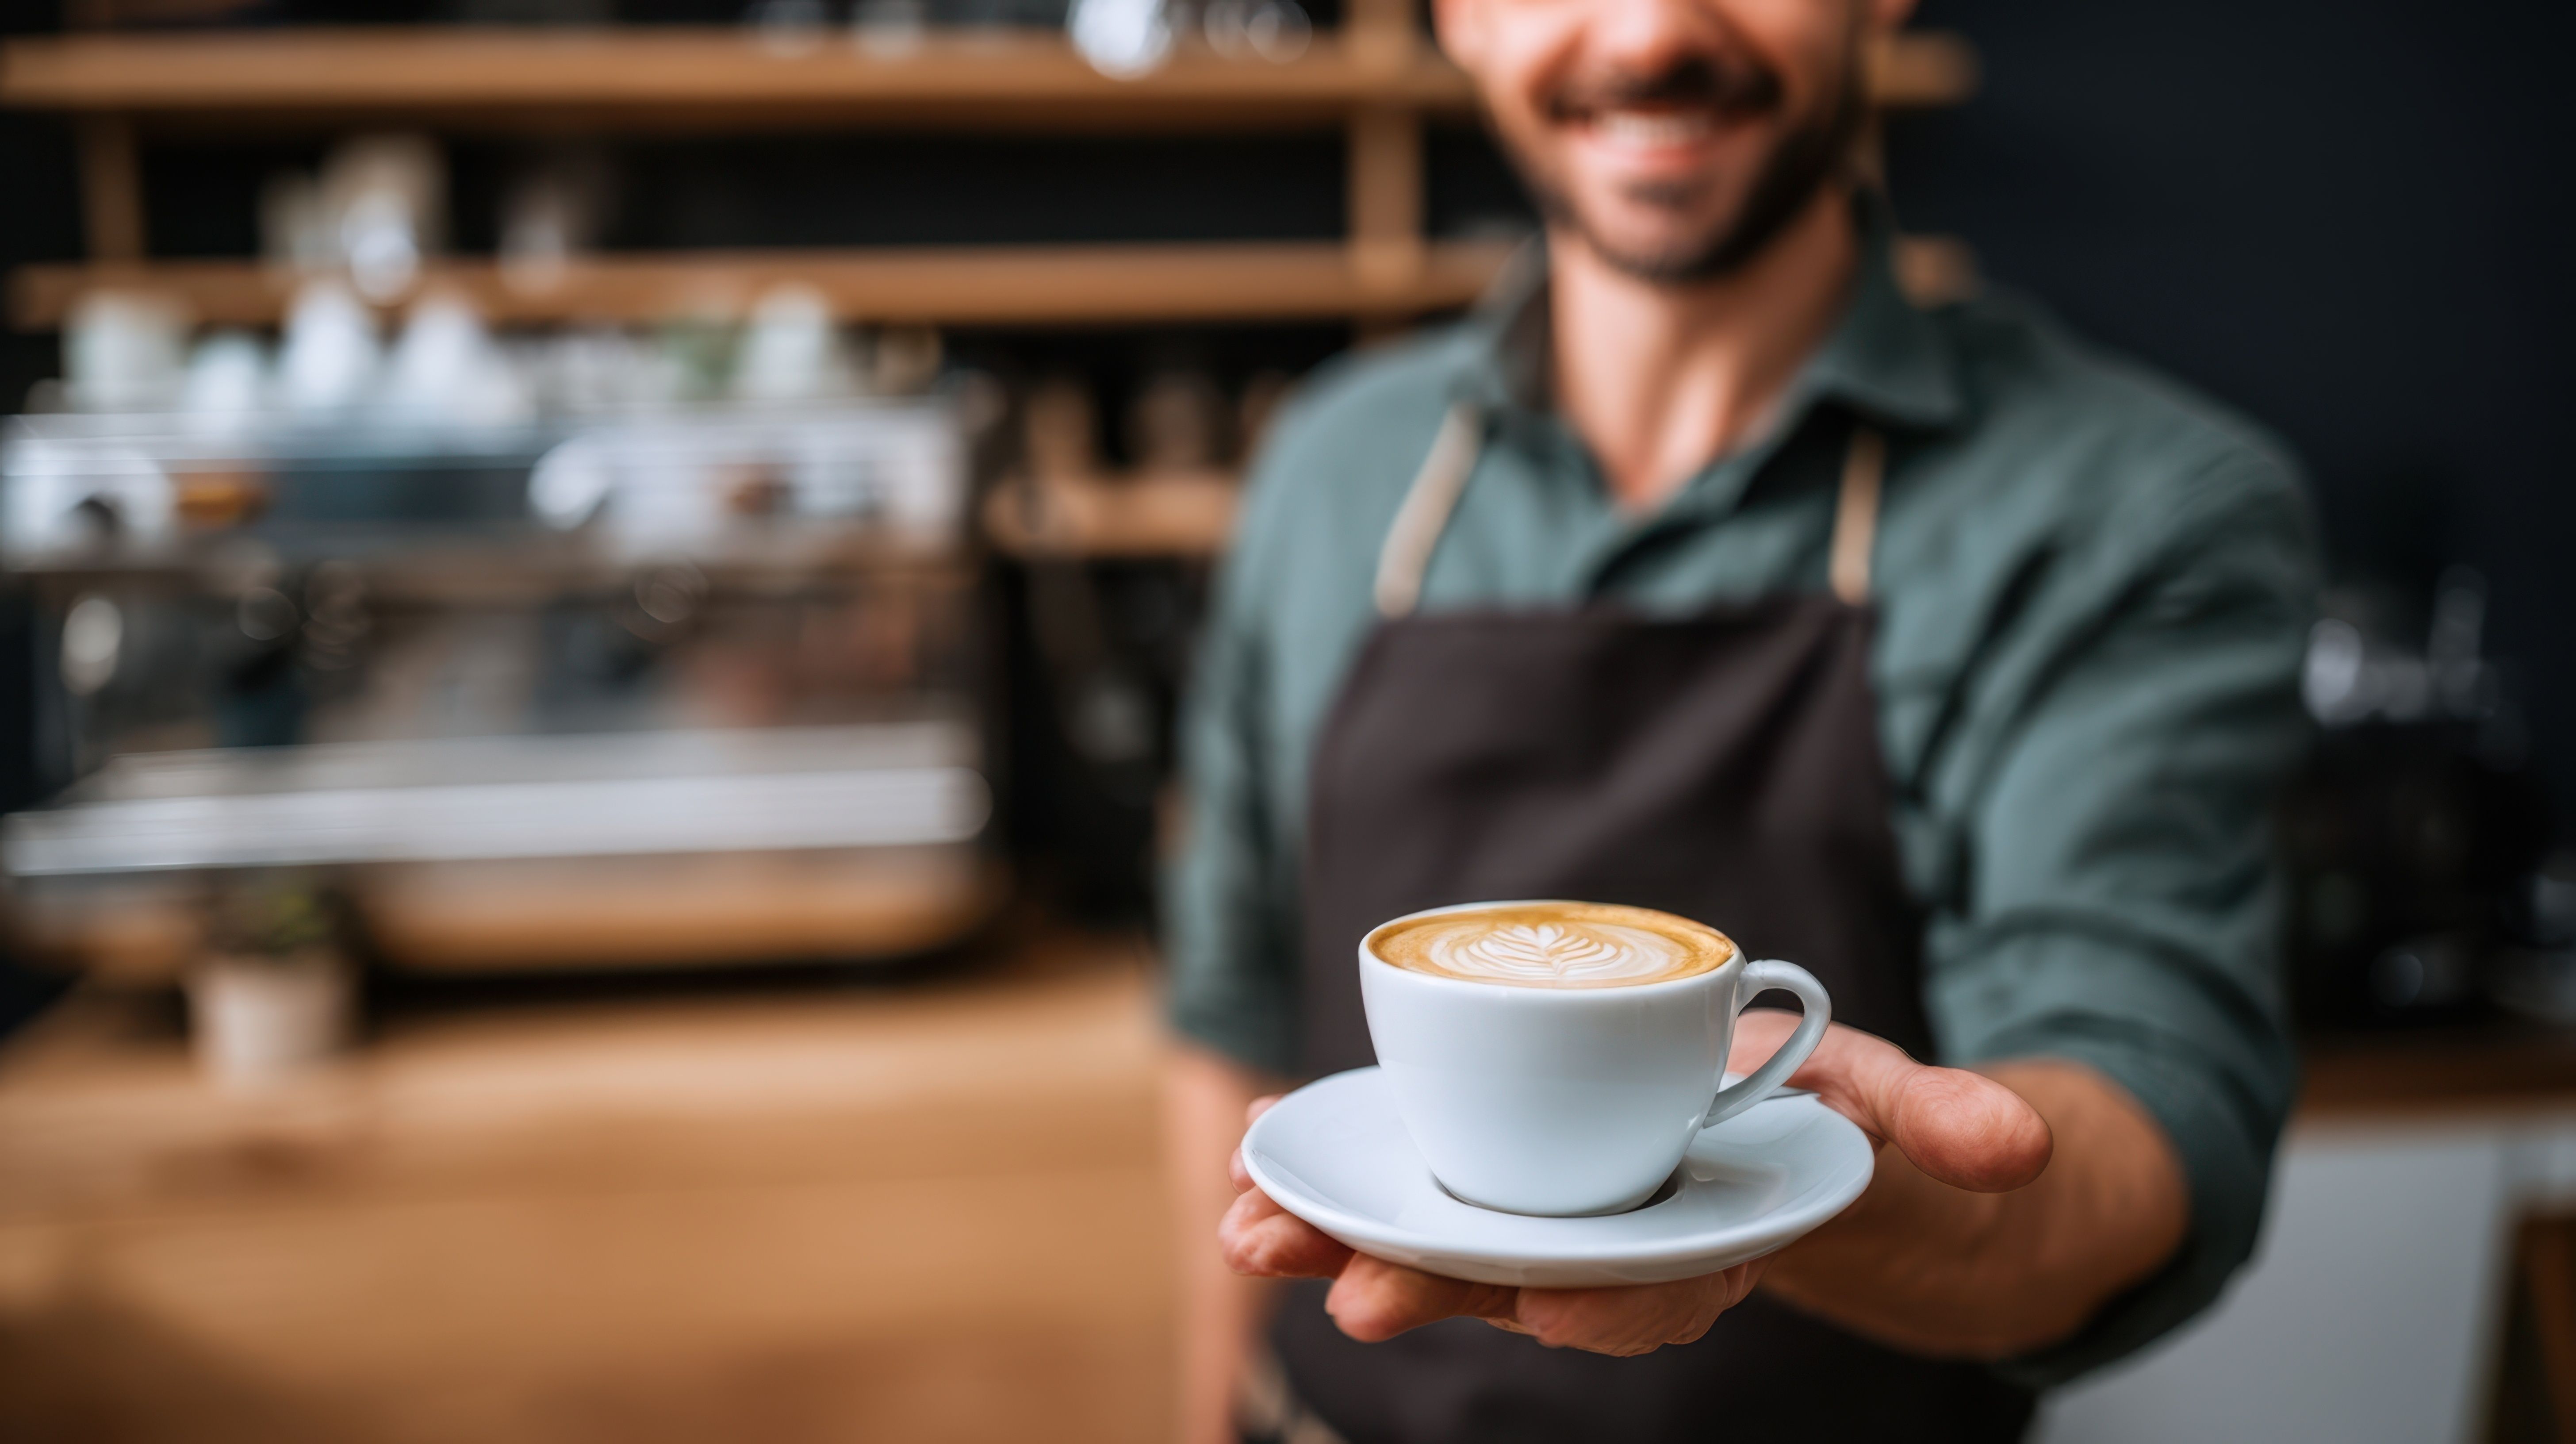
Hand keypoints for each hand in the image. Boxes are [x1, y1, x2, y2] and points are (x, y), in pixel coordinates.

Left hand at [1217, 1015, 2052, 1356]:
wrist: (1764, 1134)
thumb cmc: (1814, 1118)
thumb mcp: (1883, 1107)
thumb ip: (1944, 1123)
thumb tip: (2019, 1148)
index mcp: (1701, 1242)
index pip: (1650, 1288)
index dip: (1605, 1302)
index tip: (1551, 1306)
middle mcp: (1610, 1247)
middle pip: (1510, 1278)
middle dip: (1427, 1287)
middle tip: (1345, 1294)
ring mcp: (1540, 1217)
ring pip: (1434, 1245)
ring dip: (1343, 1243)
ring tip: (1249, 1234)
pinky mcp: (1489, 1174)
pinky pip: (1406, 1188)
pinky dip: (1336, 1187)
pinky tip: (1252, 1175)